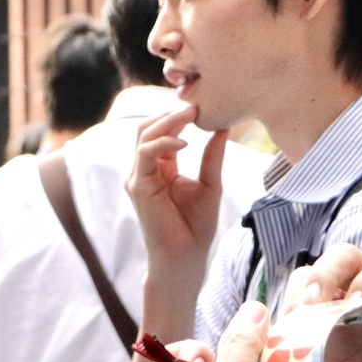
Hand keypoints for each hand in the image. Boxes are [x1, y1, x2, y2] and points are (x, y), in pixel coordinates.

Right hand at [126, 106, 227, 280]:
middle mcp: (144, 169)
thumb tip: (224, 127)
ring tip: (192, 115)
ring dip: (167, 122)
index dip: (177, 116)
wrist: (186, 257)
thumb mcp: (210, 184)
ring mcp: (138, 177)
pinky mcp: (138, 187)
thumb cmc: (196, 227)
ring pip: (144, 135)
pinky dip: (164, 143)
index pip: (162, 131)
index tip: (201, 106)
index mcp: (160, 167)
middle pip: (148, 127)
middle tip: (196, 105)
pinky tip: (186, 142)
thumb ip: (212, 156)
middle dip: (170, 113)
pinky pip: (146, 154)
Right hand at [293, 245, 361, 361]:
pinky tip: (284, 340)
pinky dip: (286, 325)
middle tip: (313, 304)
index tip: (359, 303)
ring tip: (296, 321)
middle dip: (324, 275)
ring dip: (299, 295)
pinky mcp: (321, 339)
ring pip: (312, 281)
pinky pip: (297, 320)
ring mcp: (344, 314)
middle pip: (344, 260)